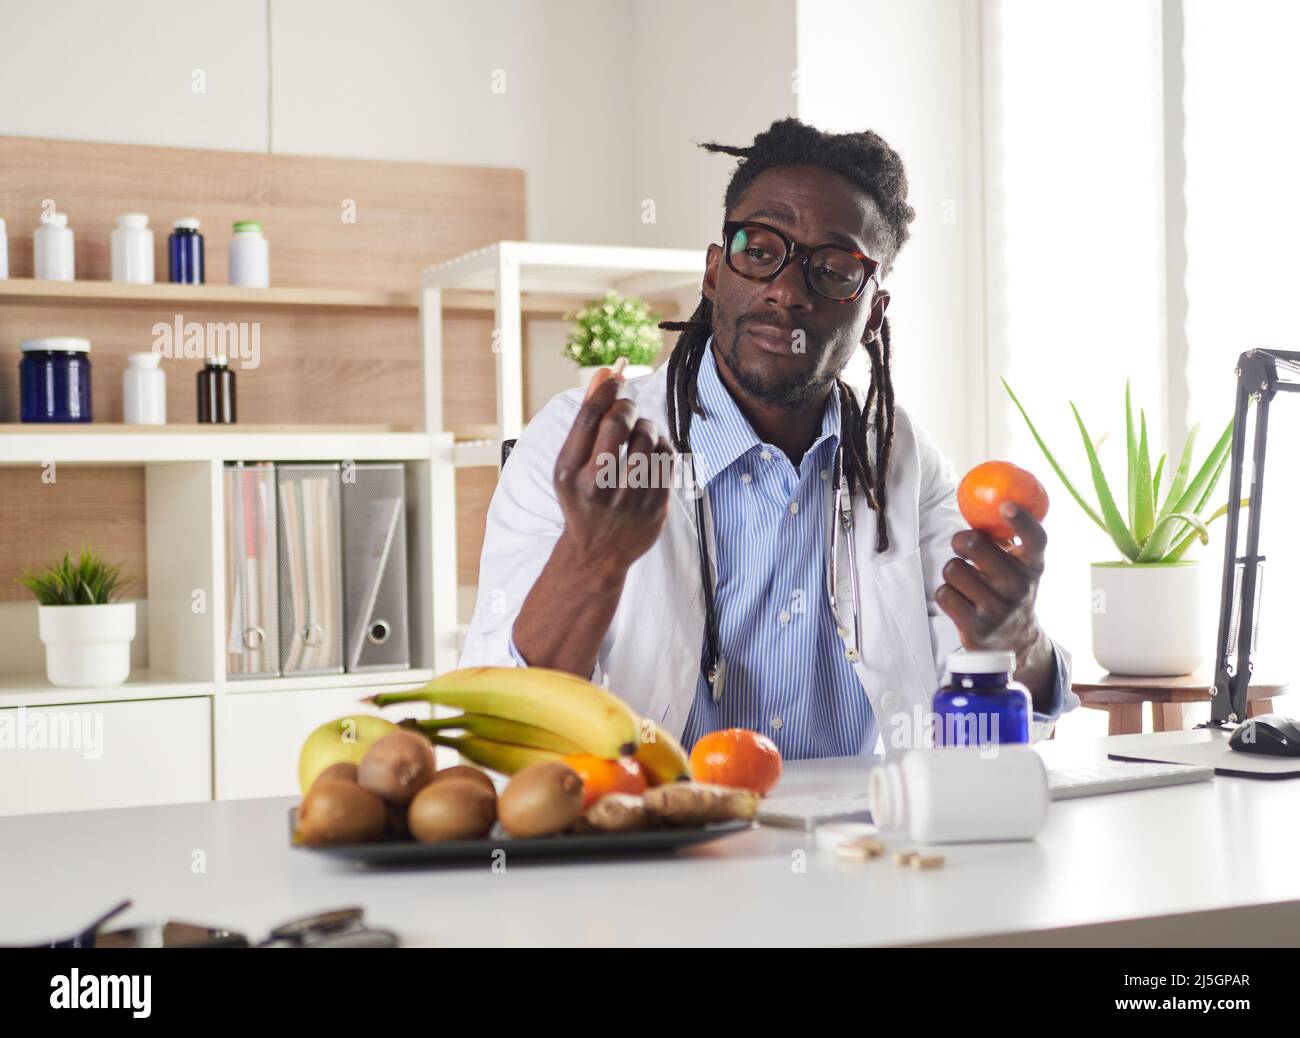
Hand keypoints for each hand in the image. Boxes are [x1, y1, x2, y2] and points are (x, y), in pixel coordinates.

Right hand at [551, 369, 673, 580]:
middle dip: (627, 405)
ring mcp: (628, 499)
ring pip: (648, 437)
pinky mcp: (654, 508)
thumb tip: (606, 372)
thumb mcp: (570, 464)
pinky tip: (652, 453)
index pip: (590, 416)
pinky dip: (662, 447)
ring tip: (640, 433)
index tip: (616, 380)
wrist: (595, 553)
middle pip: (619, 422)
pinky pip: (668, 459)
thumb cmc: (582, 499)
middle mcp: (596, 486)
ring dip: (647, 425)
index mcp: (569, 472)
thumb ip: (586, 419)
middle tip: (628, 408)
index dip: (607, 389)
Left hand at [935, 501, 1056, 701]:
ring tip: (966, 581)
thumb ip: (1007, 538)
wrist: (1015, 641)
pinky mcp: (976, 628)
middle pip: (975, 545)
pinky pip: (943, 593)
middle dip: (961, 540)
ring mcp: (997, 609)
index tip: (1006, 505)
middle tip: (963, 545)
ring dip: (953, 571)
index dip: (1021, 520)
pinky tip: (961, 600)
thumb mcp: (1019, 565)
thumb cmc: (1010, 589)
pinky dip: (946, 593)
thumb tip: (984, 502)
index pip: (1034, 539)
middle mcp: (1019, 587)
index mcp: (1032, 565)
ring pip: (953, 569)